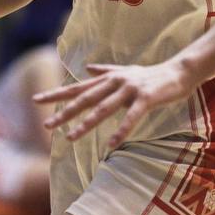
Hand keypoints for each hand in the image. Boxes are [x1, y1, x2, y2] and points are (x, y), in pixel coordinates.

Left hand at [33, 58, 198, 148]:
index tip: (36, 101)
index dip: (56, 94)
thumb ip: (105, 71)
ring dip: (86, 124)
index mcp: (107, 79)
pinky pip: (131, 117)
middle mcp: (114, 82)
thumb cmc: (150, 75)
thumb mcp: (125, 71)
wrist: (178, 71)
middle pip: (85, 99)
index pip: (77, 88)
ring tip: (70, 137)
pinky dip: (121, 130)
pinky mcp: (146, 98)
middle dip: (64, 112)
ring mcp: (129, 89)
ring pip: (103, 109)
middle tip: (47, 125)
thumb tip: (87, 69)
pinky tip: (112, 144)